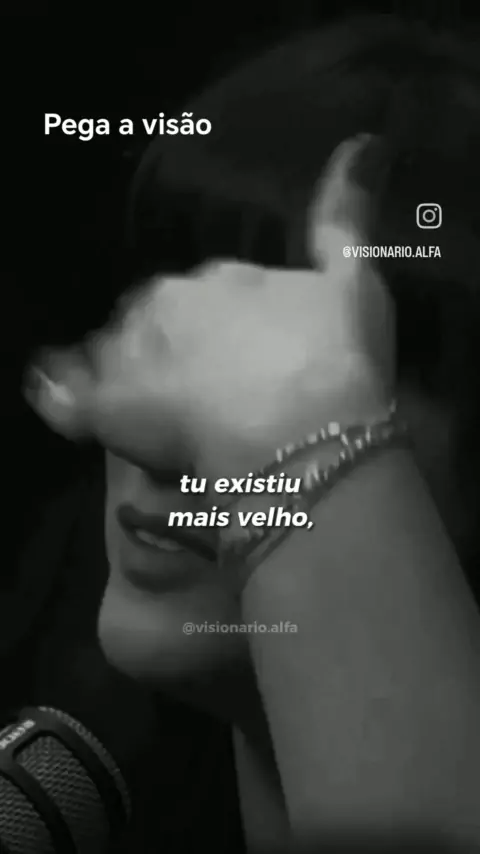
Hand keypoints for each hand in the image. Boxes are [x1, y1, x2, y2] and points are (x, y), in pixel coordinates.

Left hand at [25, 135, 393, 477]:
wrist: (305, 435)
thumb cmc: (336, 359)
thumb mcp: (355, 281)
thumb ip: (345, 216)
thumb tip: (363, 144)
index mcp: (218, 277)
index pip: (203, 293)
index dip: (218, 326)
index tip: (244, 356)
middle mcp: (166, 303)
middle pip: (154, 319)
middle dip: (174, 344)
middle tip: (211, 388)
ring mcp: (131, 355)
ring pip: (114, 353)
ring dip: (132, 370)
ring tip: (164, 407)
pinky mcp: (106, 408)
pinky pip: (66, 397)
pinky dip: (64, 393)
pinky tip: (73, 399)